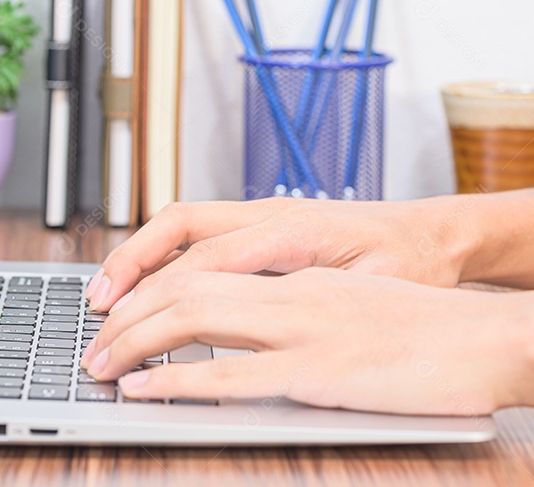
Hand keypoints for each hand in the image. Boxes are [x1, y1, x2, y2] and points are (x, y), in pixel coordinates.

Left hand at [80, 268, 525, 413]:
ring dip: (135, 342)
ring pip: (194, 320)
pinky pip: (230, 373)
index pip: (203, 266)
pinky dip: (176, 379)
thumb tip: (258, 332)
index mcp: (300, 274)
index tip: (118, 310)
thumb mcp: (360, 306)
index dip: (150, 285)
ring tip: (99, 364)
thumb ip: (307, 311)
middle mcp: (292, 291)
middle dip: (126, 315)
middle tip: (92, 343)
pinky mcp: (319, 372)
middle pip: (183, 287)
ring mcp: (304, 328)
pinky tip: (144, 389)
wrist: (497, 336)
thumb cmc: (435, 330)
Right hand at [85, 196, 477, 311]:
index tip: (127, 321)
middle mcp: (269, 213)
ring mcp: (263, 214)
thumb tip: (277, 309)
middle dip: (131, 264)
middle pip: (180, 225)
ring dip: (139, 255)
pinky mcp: (263, 225)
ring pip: (182, 223)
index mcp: (295, 228)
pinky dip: (163, 254)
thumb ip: (327, 294)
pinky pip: (199, 232)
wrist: (436, 233)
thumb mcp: (380, 284)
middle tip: (97, 306)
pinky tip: (146, 282)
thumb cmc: (413, 262)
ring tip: (104, 293)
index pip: (209, 257)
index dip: (162, 290)